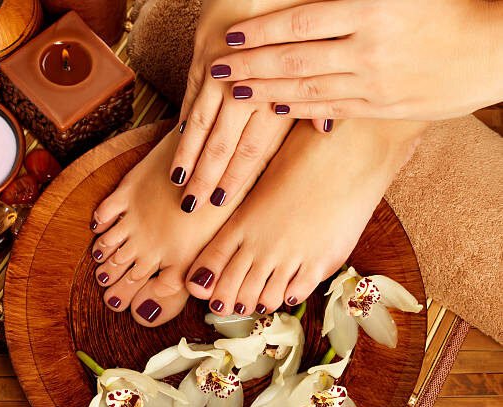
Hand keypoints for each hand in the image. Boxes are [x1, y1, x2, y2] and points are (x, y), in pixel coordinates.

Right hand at [169, 0, 296, 212]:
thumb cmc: (293, 5)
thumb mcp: (317, 44)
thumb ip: (317, 88)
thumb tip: (324, 128)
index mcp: (273, 85)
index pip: (251, 143)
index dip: (236, 174)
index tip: (223, 200)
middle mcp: (240, 82)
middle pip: (220, 138)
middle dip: (206, 174)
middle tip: (191, 205)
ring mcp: (215, 68)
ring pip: (198, 120)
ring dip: (187, 153)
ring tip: (177, 180)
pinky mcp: (199, 53)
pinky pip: (189, 92)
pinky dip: (183, 118)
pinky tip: (179, 140)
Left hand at [211, 0, 502, 120]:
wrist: (496, 48)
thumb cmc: (448, 7)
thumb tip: (310, 1)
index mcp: (371, 7)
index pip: (299, 20)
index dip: (260, 30)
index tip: (230, 37)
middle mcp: (368, 45)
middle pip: (293, 58)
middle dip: (250, 65)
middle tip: (217, 69)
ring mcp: (375, 80)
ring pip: (307, 88)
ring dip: (266, 91)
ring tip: (236, 91)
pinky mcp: (384, 106)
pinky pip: (333, 108)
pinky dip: (301, 109)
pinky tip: (277, 109)